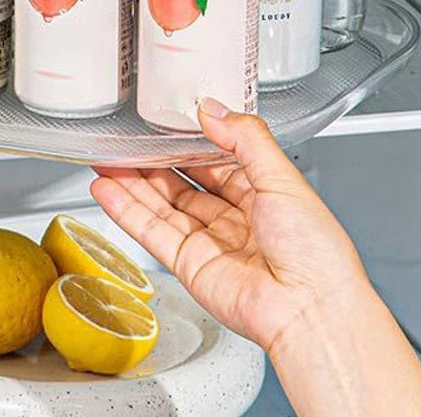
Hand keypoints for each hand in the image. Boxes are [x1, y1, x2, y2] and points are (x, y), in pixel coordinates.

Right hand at [91, 98, 369, 355]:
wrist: (310, 311)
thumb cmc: (315, 254)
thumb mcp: (283, 178)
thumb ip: (246, 138)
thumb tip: (213, 109)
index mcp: (263, 195)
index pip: (216, 161)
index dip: (189, 141)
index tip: (165, 121)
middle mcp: (235, 220)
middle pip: (183, 183)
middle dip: (153, 161)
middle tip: (125, 140)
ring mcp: (209, 243)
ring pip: (161, 205)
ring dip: (132, 183)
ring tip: (105, 159)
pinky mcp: (189, 265)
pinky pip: (151, 232)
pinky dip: (125, 211)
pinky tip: (106, 191)